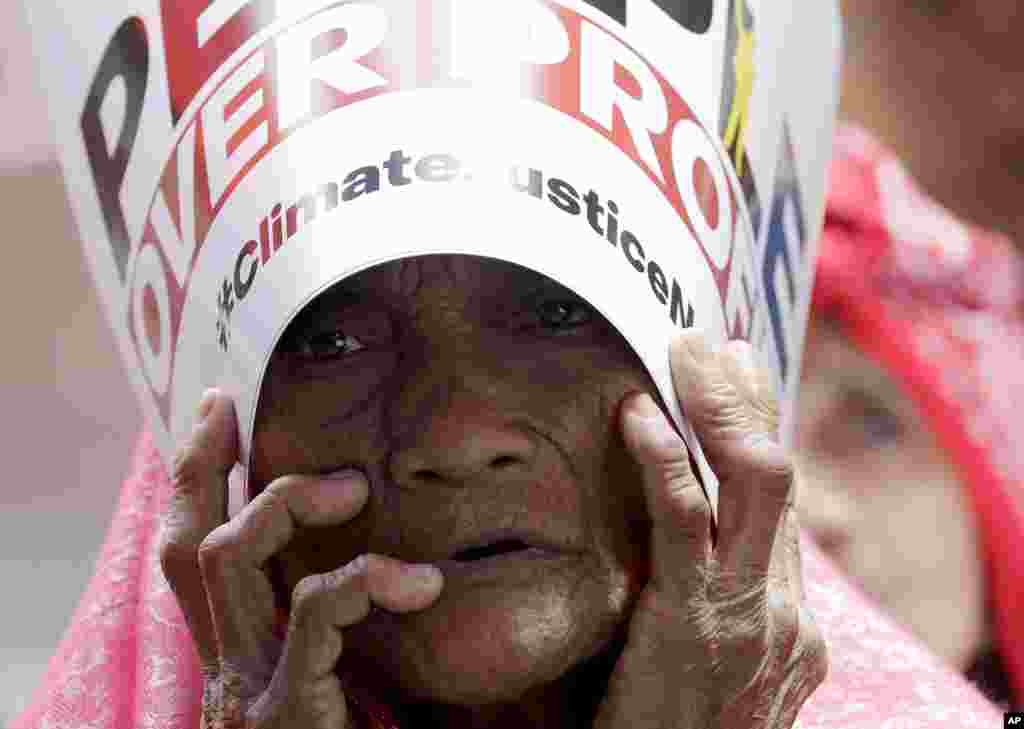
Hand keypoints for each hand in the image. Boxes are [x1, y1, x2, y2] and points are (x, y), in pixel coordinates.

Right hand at [158, 390, 443, 727]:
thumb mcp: (342, 673)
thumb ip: (342, 621)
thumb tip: (396, 549)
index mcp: (239, 651)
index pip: (195, 553)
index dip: (196, 480)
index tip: (217, 414)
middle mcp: (228, 664)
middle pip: (191, 546)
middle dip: (206, 468)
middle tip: (234, 410)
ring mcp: (251, 686)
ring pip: (229, 560)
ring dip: (285, 506)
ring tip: (351, 487)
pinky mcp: (289, 710)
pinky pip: (315, 616)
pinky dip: (365, 582)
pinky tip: (418, 582)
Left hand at [595, 333, 826, 728]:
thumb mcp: (711, 666)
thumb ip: (710, 603)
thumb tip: (682, 539)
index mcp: (789, 615)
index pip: (778, 502)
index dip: (759, 429)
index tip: (738, 372)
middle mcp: (787, 609)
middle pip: (778, 473)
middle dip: (747, 399)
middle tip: (709, 343)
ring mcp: (755, 616)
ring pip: (755, 480)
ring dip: (719, 405)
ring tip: (682, 351)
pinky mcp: (700, 625)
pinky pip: (687, 521)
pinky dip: (664, 459)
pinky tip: (635, 414)